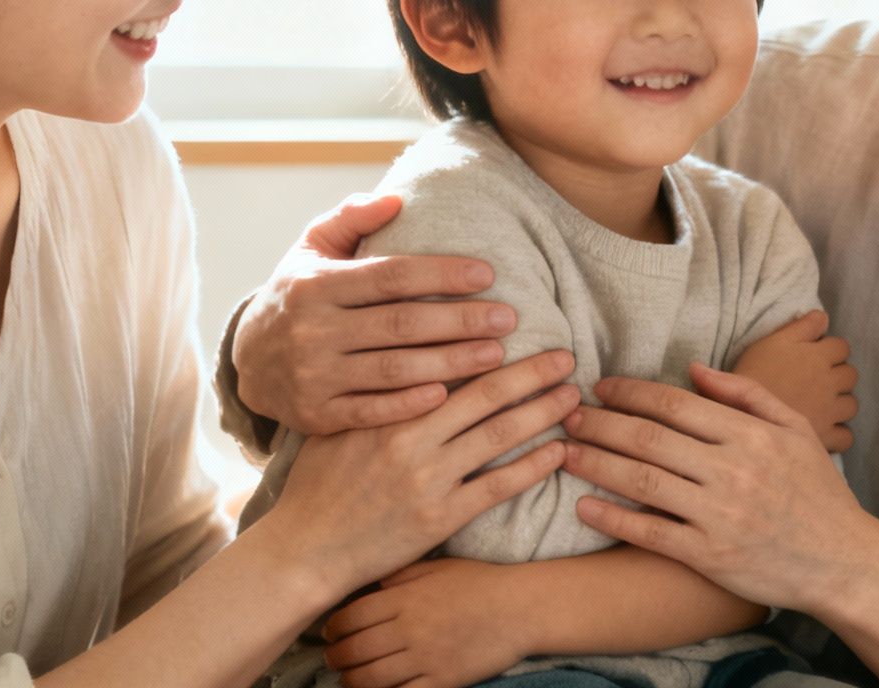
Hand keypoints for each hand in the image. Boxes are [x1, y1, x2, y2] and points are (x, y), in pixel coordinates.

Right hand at [237, 194, 517, 433]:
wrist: (246, 362)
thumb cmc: (297, 294)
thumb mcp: (312, 248)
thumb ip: (352, 218)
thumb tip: (396, 199)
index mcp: (316, 285)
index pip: (390, 276)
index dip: (441, 273)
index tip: (488, 273)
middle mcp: (313, 331)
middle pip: (401, 324)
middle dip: (460, 320)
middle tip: (508, 318)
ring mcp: (314, 376)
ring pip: (395, 369)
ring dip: (451, 361)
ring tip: (495, 354)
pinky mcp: (316, 415)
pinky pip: (372, 411)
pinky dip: (411, 404)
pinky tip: (450, 394)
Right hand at [248, 350, 580, 602]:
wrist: (306, 549)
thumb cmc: (318, 485)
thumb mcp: (337, 425)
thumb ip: (375, 393)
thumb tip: (410, 355)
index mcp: (386, 408)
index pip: (447, 365)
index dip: (488, 346)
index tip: (520, 329)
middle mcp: (410, 439)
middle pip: (486, 394)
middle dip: (532, 372)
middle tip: (565, 355)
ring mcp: (429, 479)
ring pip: (499, 435)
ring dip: (543, 412)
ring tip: (572, 395)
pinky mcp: (441, 518)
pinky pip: (498, 486)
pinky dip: (533, 466)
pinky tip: (559, 451)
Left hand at [322, 558, 528, 687]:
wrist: (521, 607)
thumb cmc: (480, 582)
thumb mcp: (438, 566)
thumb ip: (401, 575)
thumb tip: (370, 584)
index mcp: (406, 598)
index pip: (352, 617)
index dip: (333, 628)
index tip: (328, 632)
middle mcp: (410, 629)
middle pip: (355, 650)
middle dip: (336, 658)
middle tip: (332, 659)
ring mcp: (426, 658)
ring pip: (371, 678)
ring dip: (352, 681)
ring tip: (348, 679)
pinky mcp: (442, 681)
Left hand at [560, 364, 878, 614]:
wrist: (842, 562)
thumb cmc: (817, 492)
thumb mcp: (795, 430)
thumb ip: (746, 394)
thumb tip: (693, 367)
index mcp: (750, 434)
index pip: (675, 403)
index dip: (630, 392)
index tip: (599, 387)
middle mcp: (732, 470)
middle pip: (648, 438)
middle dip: (601, 423)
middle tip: (567, 416)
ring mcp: (719, 515)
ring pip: (641, 481)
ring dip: (596, 464)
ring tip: (565, 453)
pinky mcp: (709, 556)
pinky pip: (650, 533)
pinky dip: (613, 518)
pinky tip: (585, 506)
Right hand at [731, 311, 857, 451]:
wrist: (741, 413)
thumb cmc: (754, 372)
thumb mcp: (774, 340)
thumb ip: (803, 326)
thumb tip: (824, 317)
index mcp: (820, 357)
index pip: (842, 347)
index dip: (829, 350)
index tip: (814, 357)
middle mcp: (831, 383)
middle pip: (850, 375)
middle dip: (838, 376)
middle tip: (816, 381)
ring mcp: (831, 412)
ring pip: (851, 405)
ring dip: (840, 403)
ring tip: (820, 405)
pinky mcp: (826, 437)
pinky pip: (846, 436)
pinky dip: (839, 432)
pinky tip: (824, 429)